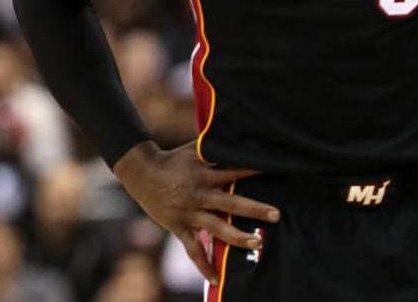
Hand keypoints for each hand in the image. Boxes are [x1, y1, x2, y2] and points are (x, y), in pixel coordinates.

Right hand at [112, 141, 276, 283]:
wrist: (141, 173)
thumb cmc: (172, 160)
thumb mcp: (193, 150)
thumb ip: (214, 147)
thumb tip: (237, 137)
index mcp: (203, 173)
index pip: (233, 171)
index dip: (252, 171)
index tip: (274, 172)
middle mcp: (198, 194)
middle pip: (230, 203)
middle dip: (254, 209)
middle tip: (276, 214)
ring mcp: (188, 213)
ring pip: (216, 228)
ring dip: (238, 237)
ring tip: (257, 243)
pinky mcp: (179, 227)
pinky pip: (192, 249)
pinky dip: (203, 264)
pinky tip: (216, 278)